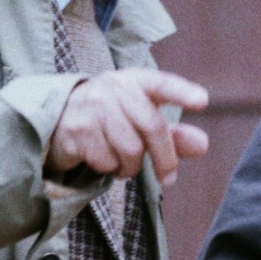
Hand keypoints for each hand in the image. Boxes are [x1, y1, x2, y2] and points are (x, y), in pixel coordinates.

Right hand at [47, 69, 209, 187]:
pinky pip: (107, 161)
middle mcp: (113, 87)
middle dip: (165, 158)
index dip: (181, 92)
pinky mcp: (77, 129)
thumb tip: (202, 145)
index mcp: (134, 80)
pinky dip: (109, 168)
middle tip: (168, 179)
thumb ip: (173, 134)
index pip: (161, 84)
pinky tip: (100, 159)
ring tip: (122, 163)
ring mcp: (92, 106)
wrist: (57, 120)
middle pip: (152, 126)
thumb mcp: (141, 121)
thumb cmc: (111, 119)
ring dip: (130, 166)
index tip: (202, 101)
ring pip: (130, 149)